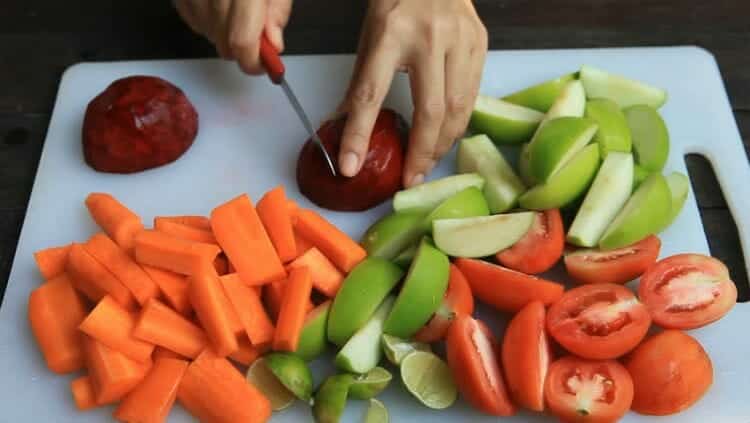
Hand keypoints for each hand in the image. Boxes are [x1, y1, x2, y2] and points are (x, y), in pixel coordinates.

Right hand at [173, 0, 292, 73]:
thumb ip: (277, 11)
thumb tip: (273, 44)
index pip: (242, 42)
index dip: (254, 62)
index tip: (266, 65)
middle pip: (223, 44)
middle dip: (243, 50)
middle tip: (256, 35)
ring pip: (207, 36)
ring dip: (225, 35)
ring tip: (237, 12)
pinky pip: (192, 21)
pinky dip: (207, 21)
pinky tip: (218, 6)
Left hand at [337, 0, 487, 186]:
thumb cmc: (397, 2)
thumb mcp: (369, 38)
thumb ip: (360, 84)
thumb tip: (342, 129)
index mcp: (390, 33)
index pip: (371, 93)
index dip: (359, 134)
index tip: (349, 166)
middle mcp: (430, 36)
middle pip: (429, 111)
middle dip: (420, 153)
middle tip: (409, 179)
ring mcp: (461, 39)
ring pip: (457, 109)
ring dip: (442, 144)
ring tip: (427, 163)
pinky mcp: (481, 44)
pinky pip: (472, 96)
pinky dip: (458, 123)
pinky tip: (445, 137)